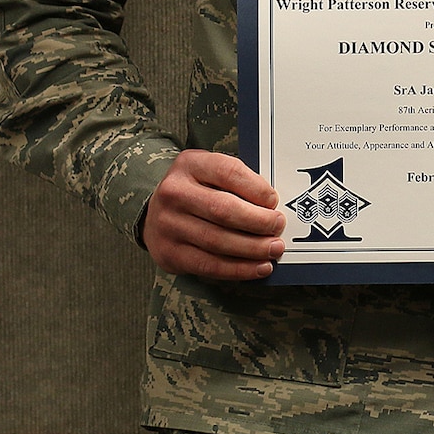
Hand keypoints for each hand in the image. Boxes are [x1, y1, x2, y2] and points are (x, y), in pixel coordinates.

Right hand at [143, 149, 285, 279]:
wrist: (155, 211)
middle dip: (258, 221)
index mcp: (190, 165)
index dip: (256, 188)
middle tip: (278, 226)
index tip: (274, 201)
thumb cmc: (196, 189)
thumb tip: (273, 206)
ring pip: (217, 241)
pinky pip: (209, 265)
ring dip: (252, 248)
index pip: (228, 172)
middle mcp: (174, 193)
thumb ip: (239, 181)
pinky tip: (258, 267)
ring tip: (274, 249)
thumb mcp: (212, 171)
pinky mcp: (169, 254)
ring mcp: (168, 225)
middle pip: (223, 210)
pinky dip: (238, 269)